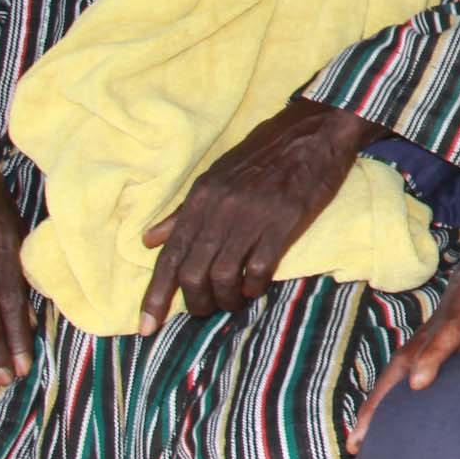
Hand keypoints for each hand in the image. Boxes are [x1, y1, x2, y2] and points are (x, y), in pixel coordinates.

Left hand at [140, 98, 376, 331]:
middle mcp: (220, 208)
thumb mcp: (217, 176)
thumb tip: (149, 240)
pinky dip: (253, 287)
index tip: (145, 327)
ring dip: (225, 299)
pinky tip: (256, 288)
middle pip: (193, 272)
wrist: (314, 131)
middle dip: (195, 303)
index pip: (170, 255)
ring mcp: (252, 215)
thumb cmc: (264, 154)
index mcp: (201, 197)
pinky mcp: (284, 222)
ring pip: (223, 275)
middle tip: (205, 310)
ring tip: (233, 302)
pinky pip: (260, 268)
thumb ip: (183, 212)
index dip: (155, 295)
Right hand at [348, 214, 459, 452]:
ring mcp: (456, 319)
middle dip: (386, 391)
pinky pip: (439, 364)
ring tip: (367, 437)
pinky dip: (422, 390)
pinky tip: (406, 420)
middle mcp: (454, 303)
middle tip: (362, 433)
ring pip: (417, 360)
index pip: (445, 326)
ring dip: (394, 397)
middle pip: (412, 350)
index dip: (431, 356)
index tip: (417, 385)